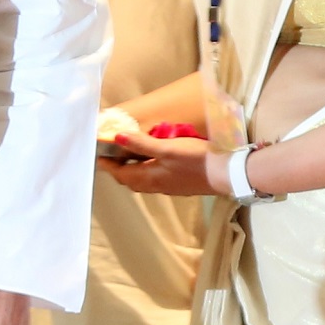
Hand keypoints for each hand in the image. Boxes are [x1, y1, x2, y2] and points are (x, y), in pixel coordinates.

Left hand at [105, 132, 222, 197]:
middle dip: (119, 168)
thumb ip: (141, 143)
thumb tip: (117, 138)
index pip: (120, 174)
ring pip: (143, 180)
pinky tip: (154, 160)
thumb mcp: (166, 148)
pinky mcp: (180, 184)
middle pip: (130, 179)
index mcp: (149, 178)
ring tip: (130, 154)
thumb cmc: (196, 159)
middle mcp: (156, 186)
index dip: (108, 165)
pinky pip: (156, 178)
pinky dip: (148, 169)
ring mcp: (169, 187)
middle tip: (112, 154)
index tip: (98, 155)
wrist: (227, 174)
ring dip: (134, 169)